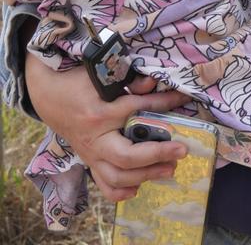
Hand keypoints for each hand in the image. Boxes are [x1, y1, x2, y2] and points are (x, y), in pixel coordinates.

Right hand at [25, 55, 191, 201]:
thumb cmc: (80, 83)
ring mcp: (91, 154)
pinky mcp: (90, 162)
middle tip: (182, 150)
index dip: (165, 104)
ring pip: (117, 176)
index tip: (184, 100)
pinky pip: (103, 185)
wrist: (50, 98)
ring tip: (170, 168)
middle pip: (126, 157)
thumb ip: (129, 81)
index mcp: (100, 113)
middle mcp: (95, 139)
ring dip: (146, 175)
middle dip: (156, 155)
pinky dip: (121, 191)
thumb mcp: (101, 75)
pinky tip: (138, 187)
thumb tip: (154, 82)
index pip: (139, 109)